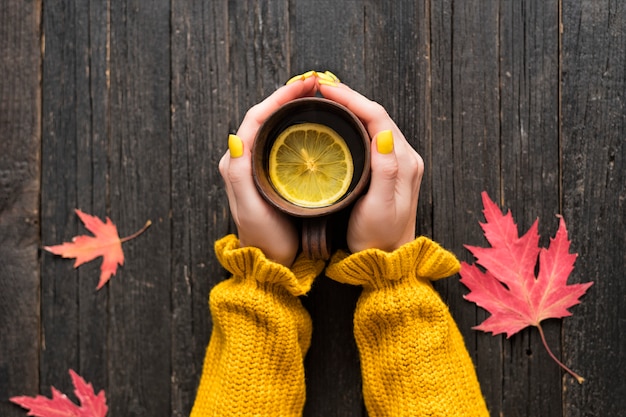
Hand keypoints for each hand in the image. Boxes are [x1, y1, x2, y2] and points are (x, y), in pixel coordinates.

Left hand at [219, 77, 317, 266]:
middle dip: (287, 96)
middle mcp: (243, 160)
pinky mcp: (270, 174)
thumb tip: (237, 136)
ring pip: (273, 126)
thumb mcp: (250, 208)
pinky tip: (313, 122)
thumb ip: (239, 174)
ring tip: (315, 96)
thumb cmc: (263, 238)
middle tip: (314, 84)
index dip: (279, 98)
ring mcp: (257, 166)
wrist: (271, 263)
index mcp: (236, 162)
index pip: (256, 118)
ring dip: (292, 107)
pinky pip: (281, 140)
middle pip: (265, 116)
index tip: (304, 86)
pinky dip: (296, 125)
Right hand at [319, 82, 423, 252]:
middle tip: (321, 87)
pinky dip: (355, 122)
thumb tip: (385, 133)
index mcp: (404, 162)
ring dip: (353, 107)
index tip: (326, 88)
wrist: (387, 260)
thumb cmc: (379, 238)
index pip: (378, 118)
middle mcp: (405, 158)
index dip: (352, 98)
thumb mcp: (380, 207)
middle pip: (377, 115)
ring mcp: (399, 163)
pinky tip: (339, 121)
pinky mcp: (390, 170)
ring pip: (375, 123)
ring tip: (327, 98)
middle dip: (350, 97)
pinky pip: (373, 136)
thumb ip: (385, 170)